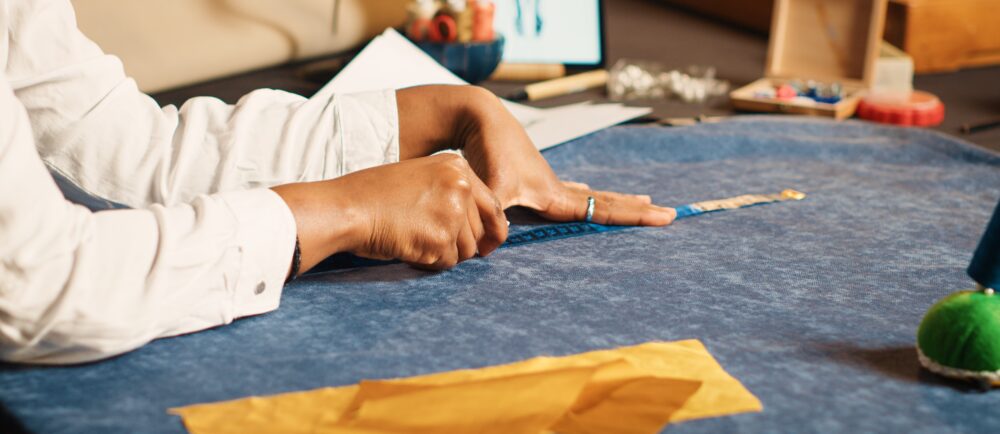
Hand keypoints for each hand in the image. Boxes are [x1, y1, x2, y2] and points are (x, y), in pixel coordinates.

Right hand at [272, 154, 507, 274]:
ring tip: (414, 239)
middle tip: (434, 243)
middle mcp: (460, 185)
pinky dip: (430, 262)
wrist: (347, 207)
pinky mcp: (440, 238)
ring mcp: (452, 212)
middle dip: (461, 244)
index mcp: (457, 166)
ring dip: (444, 254)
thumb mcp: (421, 179)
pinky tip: (408, 247)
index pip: (493, 205)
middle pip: (480, 231)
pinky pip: (447, 263)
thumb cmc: (374, 195)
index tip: (489, 246)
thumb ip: (452, 195)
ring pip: (466, 250)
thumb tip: (482, 232)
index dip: (494, 231)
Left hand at [398, 86, 675, 225]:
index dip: (635, 216)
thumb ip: (490, 220)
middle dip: (636, 210)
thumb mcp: (488, 189)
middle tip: (669, 213)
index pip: (604, 210)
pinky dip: (582, 195)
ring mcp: (546, 181)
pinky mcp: (531, 176)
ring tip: (640, 200)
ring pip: (589, 195)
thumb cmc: (484, 153)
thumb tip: (490, 248)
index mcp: (554, 196)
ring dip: (615, 200)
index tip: (666, 216)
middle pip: (605, 201)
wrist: (480, 116)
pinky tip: (583, 192)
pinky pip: (567, 190)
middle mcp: (556, 189)